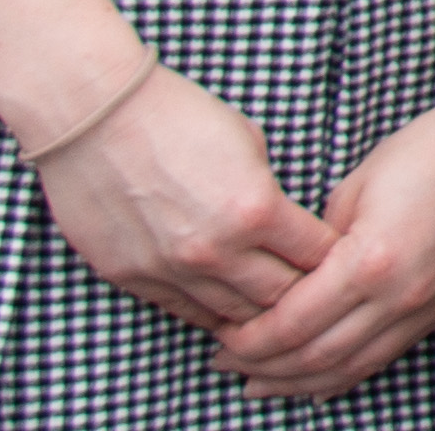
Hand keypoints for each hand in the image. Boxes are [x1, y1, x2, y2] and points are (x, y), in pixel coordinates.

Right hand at [29, 55, 334, 337]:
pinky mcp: (134, 278)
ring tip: (271, 304)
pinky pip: (186, 312)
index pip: (315, 256)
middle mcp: (216, 249)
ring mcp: (172, 270)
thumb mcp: (249, 143)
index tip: (336, 254)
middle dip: (302, 292)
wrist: (98, 118)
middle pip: (281, 298)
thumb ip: (270, 193)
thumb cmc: (180, 118)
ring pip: (234, 315)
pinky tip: (227, 306)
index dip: (331, 257)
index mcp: (255, 209)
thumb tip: (287, 225)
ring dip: (258, 311)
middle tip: (310, 286)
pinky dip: (212, 312)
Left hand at [215, 78, 434, 399]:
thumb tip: (292, 279)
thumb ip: (318, 244)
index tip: (219, 338)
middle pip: (315, 357)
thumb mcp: (355, 187)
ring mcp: (428, 305)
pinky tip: (317, 380)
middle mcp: (401, 295)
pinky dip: (344, 375)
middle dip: (263, 368)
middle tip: (226, 365)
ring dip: (300, 382)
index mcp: (370, 261)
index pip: (290, 325)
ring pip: (351, 368)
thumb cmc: (428, 148)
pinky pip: (385, 356)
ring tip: (261, 383)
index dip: (247, 340)